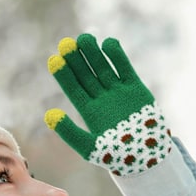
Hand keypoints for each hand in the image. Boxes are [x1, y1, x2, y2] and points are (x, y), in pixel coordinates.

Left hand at [45, 34, 171, 175]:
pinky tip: (107, 43)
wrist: (147, 157)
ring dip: (93, 54)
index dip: (64, 75)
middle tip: (65, 43)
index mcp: (89, 112)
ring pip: (103, 69)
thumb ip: (69, 132)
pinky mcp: (136, 89)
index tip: (53, 59)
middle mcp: (102, 100)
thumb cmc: (116, 156)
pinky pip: (125, 69)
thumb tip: (48, 115)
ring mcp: (118, 92)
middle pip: (86, 76)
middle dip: (76, 60)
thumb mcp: (89, 147)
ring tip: (83, 38)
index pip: (73, 89)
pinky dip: (117, 57)